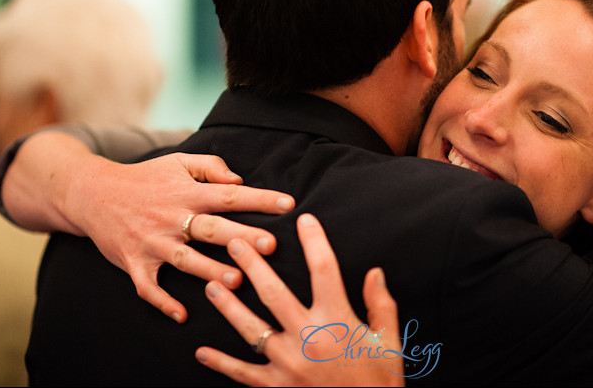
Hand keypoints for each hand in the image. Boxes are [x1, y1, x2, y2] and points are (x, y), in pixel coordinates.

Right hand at [28, 136, 295, 322]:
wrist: (93, 193)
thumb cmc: (145, 178)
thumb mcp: (178, 162)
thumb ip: (211, 166)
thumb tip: (239, 180)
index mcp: (187, 192)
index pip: (230, 194)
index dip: (260, 198)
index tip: (289, 203)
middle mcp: (172, 218)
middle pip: (212, 228)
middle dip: (241, 237)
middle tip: (270, 247)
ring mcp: (152, 242)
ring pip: (186, 259)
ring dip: (210, 270)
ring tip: (237, 281)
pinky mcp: (134, 262)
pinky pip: (149, 286)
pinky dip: (163, 301)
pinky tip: (182, 315)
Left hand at [196, 213, 403, 386]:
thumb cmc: (379, 382)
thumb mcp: (389, 342)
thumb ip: (381, 305)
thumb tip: (374, 272)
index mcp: (337, 321)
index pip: (324, 270)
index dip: (314, 241)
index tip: (305, 220)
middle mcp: (309, 338)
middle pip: (274, 293)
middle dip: (252, 265)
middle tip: (235, 243)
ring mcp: (288, 363)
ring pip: (251, 327)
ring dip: (229, 305)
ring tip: (213, 284)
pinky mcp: (276, 386)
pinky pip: (243, 372)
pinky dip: (221, 363)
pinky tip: (202, 352)